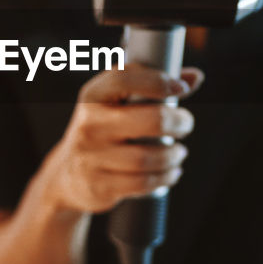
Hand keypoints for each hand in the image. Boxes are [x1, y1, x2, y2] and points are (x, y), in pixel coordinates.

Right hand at [49, 63, 203, 214]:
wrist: (67, 174)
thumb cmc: (102, 129)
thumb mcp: (116, 102)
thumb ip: (152, 85)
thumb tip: (195, 77)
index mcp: (93, 96)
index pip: (123, 79)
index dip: (157, 81)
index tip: (180, 88)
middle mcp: (89, 124)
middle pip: (150, 121)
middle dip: (178, 122)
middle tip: (185, 124)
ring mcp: (92, 157)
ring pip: (148, 157)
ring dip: (173, 155)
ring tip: (179, 152)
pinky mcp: (99, 185)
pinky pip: (143, 183)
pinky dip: (166, 177)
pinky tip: (172, 171)